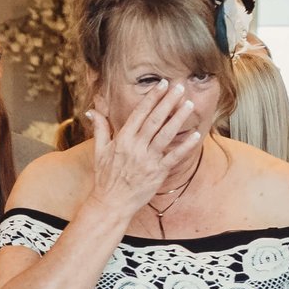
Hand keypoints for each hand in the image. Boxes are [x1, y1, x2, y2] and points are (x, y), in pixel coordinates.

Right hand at [82, 80, 204, 220]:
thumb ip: (100, 128)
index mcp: (122, 140)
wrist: (111, 203)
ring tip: (189, 104)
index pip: (139, 113)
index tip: (162, 84)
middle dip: (168, 102)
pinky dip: (185, 146)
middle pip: (155, 120)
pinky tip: (196, 135)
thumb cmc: (105, 178)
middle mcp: (135, 147)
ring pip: (166, 134)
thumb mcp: (99, 151)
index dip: (152, 98)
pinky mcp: (158, 173)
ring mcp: (147, 160)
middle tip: (180, 87)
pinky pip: (174, 157)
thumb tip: (92, 111)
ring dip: (178, 118)